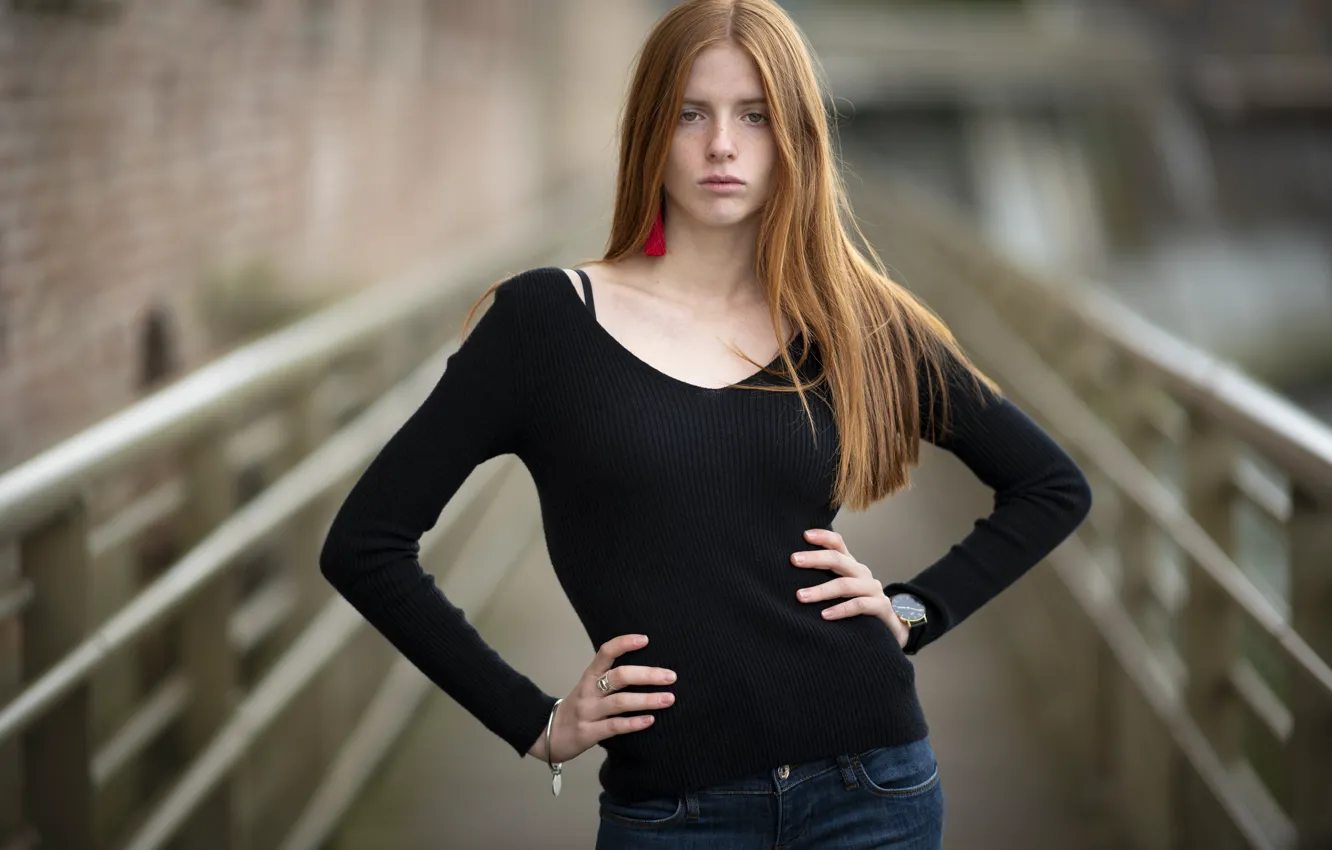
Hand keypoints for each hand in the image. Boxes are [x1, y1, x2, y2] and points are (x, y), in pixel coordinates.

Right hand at [527, 634, 676, 761]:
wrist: (548, 735)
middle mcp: (588, 691)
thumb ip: (610, 678)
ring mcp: (588, 712)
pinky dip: (634, 723)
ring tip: (669, 698)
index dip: (624, 643)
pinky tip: (650, 720)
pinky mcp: (589, 732)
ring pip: (620, 702)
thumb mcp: (589, 687)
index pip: (605, 652)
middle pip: (619, 677)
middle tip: (670, 676)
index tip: (645, 639)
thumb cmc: (579, 708)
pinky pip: (614, 726)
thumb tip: (647, 669)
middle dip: (647, 675)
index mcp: (589, 676)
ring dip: (647, 700)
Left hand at [792, 528, 908, 648]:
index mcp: (851, 565)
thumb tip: (789, 574)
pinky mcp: (880, 607)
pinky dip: (840, 610)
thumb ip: (823, 579)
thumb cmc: (858, 606)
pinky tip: (824, 615)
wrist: (891, 628)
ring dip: (821, 590)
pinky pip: (859, 605)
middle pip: (838, 559)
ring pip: (845, 585)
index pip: (838, 544)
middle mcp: (861, 573)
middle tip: (793, 560)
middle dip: (814, 558)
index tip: (804, 535)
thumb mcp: (841, 589)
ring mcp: (872, 589)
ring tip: (800, 596)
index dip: (823, 537)